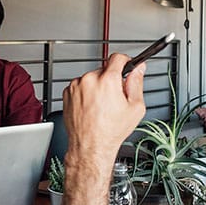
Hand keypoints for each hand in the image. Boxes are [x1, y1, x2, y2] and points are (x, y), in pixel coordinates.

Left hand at [62, 53, 146, 173]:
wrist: (90, 146)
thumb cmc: (110, 131)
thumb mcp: (135, 108)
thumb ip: (137, 83)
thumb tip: (139, 69)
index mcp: (107, 80)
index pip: (118, 58)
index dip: (125, 62)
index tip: (126, 67)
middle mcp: (89, 80)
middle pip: (104, 70)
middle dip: (110, 81)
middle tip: (114, 98)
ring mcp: (76, 86)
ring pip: (91, 79)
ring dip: (97, 87)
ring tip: (100, 107)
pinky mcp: (67, 93)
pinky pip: (80, 87)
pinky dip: (85, 94)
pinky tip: (91, 108)